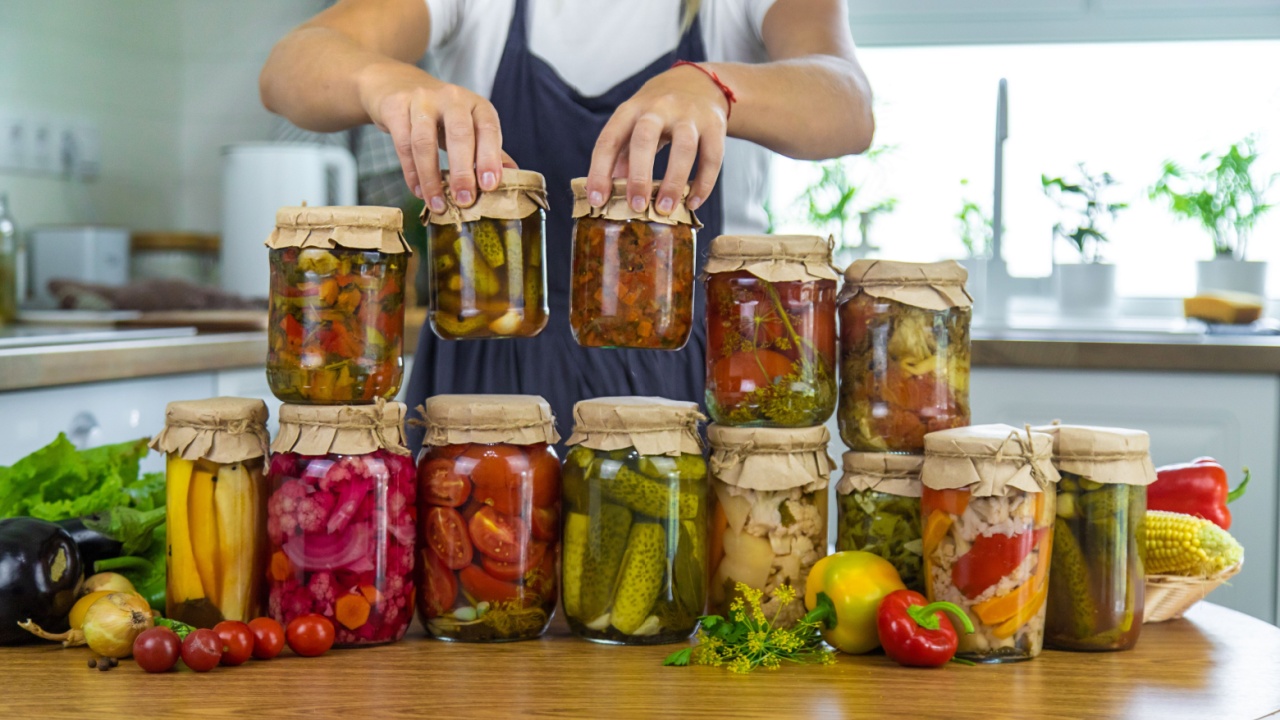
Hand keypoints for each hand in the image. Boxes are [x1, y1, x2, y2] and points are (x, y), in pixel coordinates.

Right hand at [359, 63, 513, 210]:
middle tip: (465, 201)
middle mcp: (452, 98)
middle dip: (463, 171)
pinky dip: (411, 172)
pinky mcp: (396, 107)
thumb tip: (515, 176)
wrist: (398, 84)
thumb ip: (489, 149)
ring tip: (438, 204)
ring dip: (431, 178)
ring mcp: (422, 100)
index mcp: (476, 105)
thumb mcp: (469, 126)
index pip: (488, 129)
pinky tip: (418, 191)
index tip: (490, 186)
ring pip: (425, 142)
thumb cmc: (441, 114)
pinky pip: (403, 143)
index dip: (490, 158)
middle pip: (459, 134)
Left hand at [586, 65, 728, 215]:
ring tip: (665, 210)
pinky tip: (693, 202)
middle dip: (639, 175)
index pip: (609, 140)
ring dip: (673, 182)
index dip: (600, 171)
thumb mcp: (634, 125)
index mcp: (631, 110)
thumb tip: (608, 194)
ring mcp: (690, 115)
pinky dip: (704, 183)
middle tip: (636, 206)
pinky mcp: (715, 125)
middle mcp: (659, 108)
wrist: (699, 83)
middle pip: (645, 138)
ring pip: (683, 148)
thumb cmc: (658, 113)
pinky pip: (712, 157)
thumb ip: (622, 156)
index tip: (596, 200)